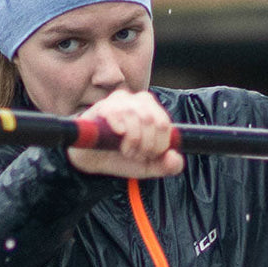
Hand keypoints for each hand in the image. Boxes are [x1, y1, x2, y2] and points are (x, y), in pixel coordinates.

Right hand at [67, 90, 183, 177]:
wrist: (92, 160)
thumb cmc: (121, 157)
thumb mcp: (148, 166)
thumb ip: (168, 166)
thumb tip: (174, 158)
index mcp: (154, 110)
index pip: (164, 124)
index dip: (159, 145)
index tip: (148, 155)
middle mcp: (139, 100)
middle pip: (152, 120)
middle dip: (146, 145)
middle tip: (135, 154)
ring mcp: (120, 101)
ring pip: (136, 117)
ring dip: (132, 142)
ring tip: (125, 150)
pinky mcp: (102, 107)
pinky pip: (117, 115)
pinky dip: (119, 134)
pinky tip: (115, 140)